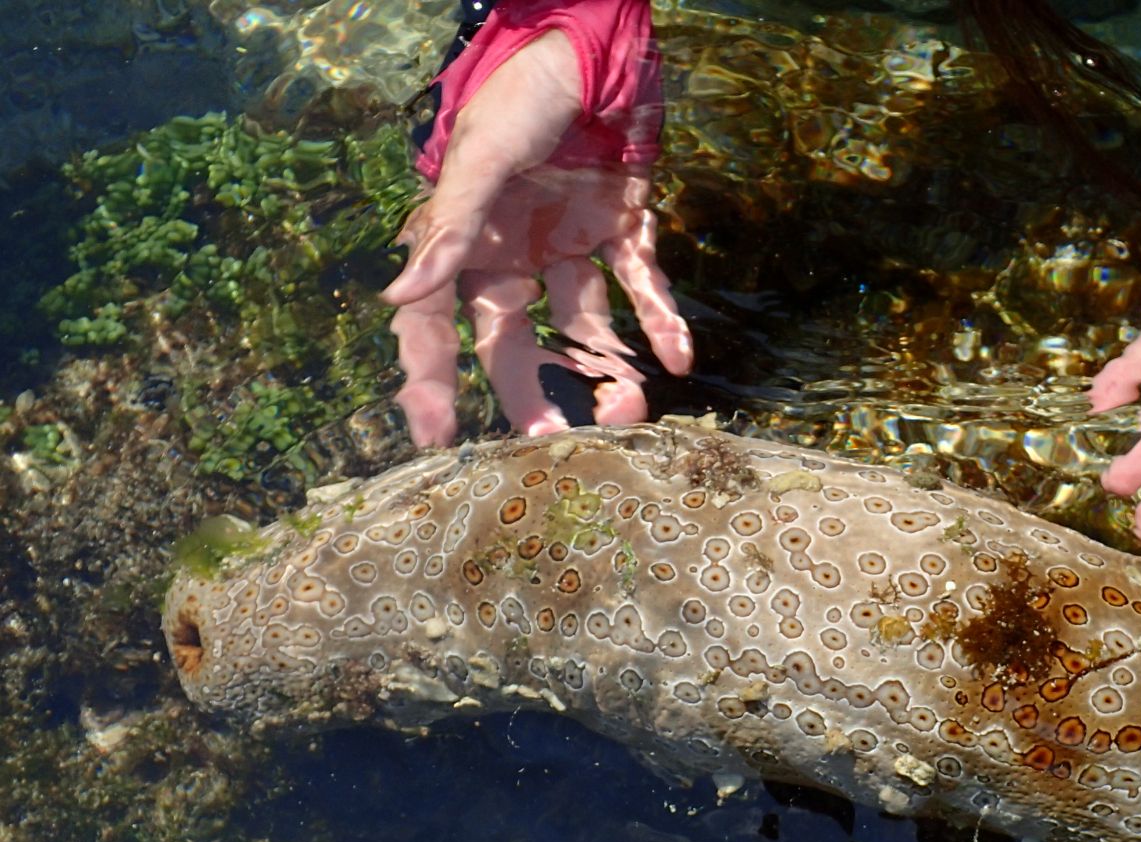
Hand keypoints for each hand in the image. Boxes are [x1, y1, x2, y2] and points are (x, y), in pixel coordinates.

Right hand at [382, 24, 691, 447]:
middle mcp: (516, 253)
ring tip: (634, 406)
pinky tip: (681, 358)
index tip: (432, 434)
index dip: (431, 378)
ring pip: (586, 327)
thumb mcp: (485, 155)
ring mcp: (573, 245)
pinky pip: (643, 288)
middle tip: (555, 438)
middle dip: (531, 394)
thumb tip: (399, 299)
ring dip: (608, 369)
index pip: (438, 322)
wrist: (599, 43)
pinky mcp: (627, 230)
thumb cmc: (527, 89)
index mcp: (469, 241)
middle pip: (515, 342)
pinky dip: (664, 323)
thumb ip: (453, 228)